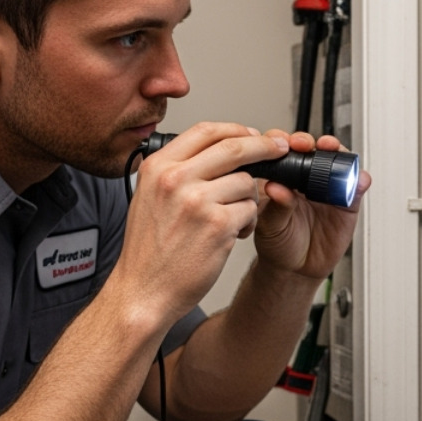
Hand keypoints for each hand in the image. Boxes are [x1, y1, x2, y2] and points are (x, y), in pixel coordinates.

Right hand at [112, 123, 292, 326]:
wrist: (142, 291)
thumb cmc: (148, 252)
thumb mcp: (150, 197)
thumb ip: (178, 171)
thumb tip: (219, 152)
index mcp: (157, 167)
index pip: (205, 130)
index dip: (235, 129)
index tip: (251, 134)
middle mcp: (175, 179)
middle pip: (234, 147)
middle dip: (263, 146)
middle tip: (278, 149)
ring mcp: (197, 201)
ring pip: (246, 183)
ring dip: (248, 200)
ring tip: (231, 220)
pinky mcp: (217, 225)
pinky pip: (250, 211)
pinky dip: (247, 223)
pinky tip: (231, 236)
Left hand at [251, 130, 370, 279]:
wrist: (296, 268)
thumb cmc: (278, 242)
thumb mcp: (270, 225)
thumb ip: (276, 206)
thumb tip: (276, 188)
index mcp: (284, 178)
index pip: (285, 152)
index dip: (285, 142)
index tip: (285, 144)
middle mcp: (306, 179)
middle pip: (313, 149)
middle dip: (311, 141)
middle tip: (307, 144)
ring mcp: (328, 189)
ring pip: (338, 162)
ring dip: (338, 152)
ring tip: (334, 150)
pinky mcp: (347, 203)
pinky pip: (356, 187)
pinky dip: (360, 180)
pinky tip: (358, 179)